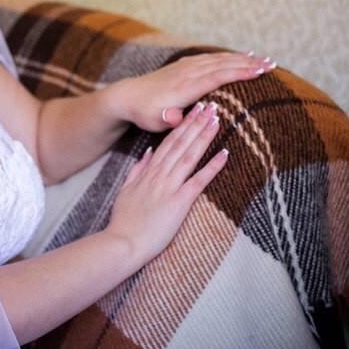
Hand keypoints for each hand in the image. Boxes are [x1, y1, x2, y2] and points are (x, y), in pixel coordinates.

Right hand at [103, 102, 226, 264]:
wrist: (122, 243)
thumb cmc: (124, 221)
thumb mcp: (126, 190)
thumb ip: (137, 169)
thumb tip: (147, 152)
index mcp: (148, 172)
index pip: (168, 142)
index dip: (182, 124)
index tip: (193, 109)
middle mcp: (159, 175)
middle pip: (180, 143)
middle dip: (196, 122)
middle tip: (211, 105)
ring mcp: (169, 187)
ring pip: (189, 156)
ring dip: (204, 136)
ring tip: (217, 119)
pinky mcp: (179, 202)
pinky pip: (199, 181)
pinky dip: (212, 166)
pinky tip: (225, 154)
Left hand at [114, 50, 275, 131]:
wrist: (129, 96)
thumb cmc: (144, 113)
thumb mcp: (153, 120)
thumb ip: (167, 119)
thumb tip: (175, 117)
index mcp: (185, 86)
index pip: (217, 77)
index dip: (239, 73)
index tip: (260, 72)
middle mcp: (188, 72)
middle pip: (223, 65)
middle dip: (248, 64)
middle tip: (272, 65)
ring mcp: (186, 66)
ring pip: (219, 59)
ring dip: (241, 58)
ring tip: (264, 59)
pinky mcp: (184, 65)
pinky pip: (211, 58)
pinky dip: (228, 57)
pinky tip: (240, 57)